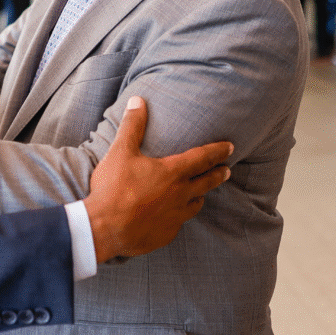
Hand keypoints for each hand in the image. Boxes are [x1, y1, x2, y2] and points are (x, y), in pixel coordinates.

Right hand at [83, 96, 231, 263]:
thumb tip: (138, 100)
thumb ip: (132, 125)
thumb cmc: (113, 188)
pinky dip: (178, 216)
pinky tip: (172, 216)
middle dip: (218, 174)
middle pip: (206, 182)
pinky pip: (178, 223)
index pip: (202, 158)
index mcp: (172, 173)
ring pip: (195, 205)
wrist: (104, 228)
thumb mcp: (121, 151)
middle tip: (227, 170)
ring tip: (200, 194)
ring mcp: (174, 217)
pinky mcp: (166, 234)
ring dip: (200, 196)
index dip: (218, 151)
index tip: (230, 147)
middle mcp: (179, 195)